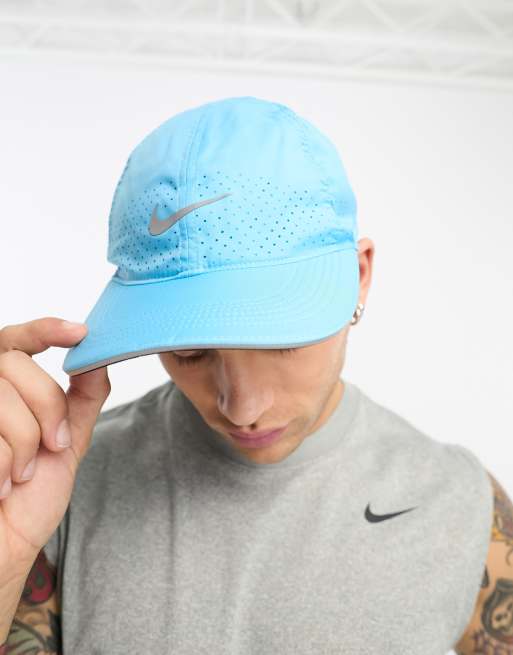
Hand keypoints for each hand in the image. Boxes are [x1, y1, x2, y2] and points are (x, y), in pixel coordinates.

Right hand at [0, 317, 109, 578]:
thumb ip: (82, 399)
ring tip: (18, 474)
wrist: (2, 550)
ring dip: (25, 445)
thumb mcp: (67, 443)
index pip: (15, 341)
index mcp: (3, 391)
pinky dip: (4, 466)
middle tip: (51, 446)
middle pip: (16, 366)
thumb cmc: (28, 502)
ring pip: (3, 399)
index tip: (80, 333)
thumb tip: (100, 358)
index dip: (45, 329)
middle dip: (47, 409)